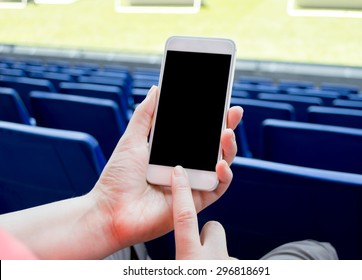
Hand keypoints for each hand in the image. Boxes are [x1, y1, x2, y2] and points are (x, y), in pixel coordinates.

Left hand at [92, 86, 242, 251]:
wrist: (109, 211)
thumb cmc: (117, 178)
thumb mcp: (132, 140)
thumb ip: (146, 115)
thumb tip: (155, 90)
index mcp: (173, 152)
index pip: (200, 133)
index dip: (213, 119)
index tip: (222, 103)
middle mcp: (186, 166)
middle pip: (215, 147)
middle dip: (228, 128)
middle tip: (234, 113)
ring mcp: (192, 184)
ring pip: (222, 165)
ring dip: (229, 149)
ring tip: (227, 134)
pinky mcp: (195, 202)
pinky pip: (218, 188)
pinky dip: (224, 176)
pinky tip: (220, 164)